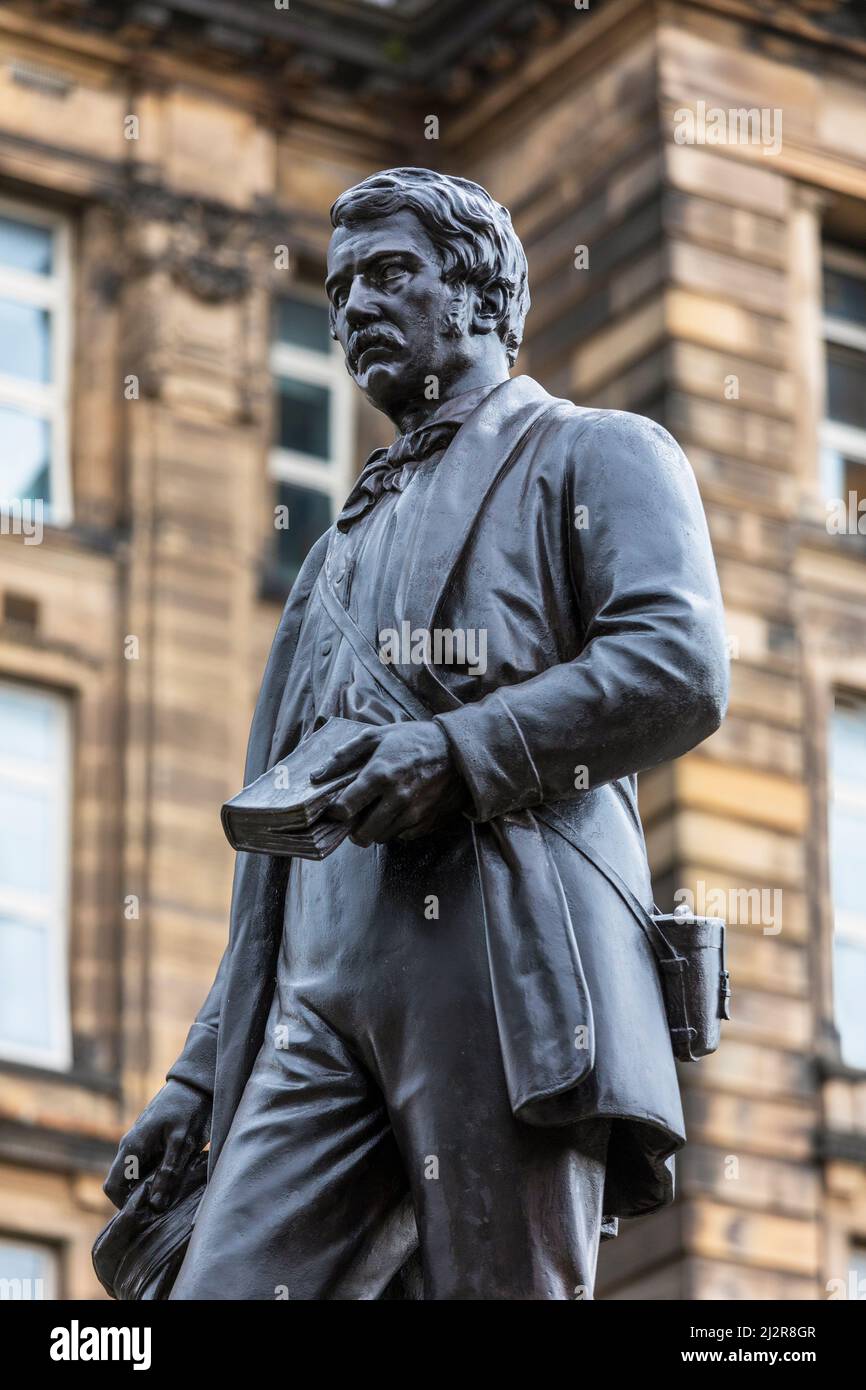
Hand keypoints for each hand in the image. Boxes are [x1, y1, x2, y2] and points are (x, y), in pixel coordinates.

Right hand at [103, 1079, 210, 1211]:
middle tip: (165, 1207)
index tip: (146, 1212)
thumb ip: (168, 1172)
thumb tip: (156, 1205)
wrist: (197, 1083)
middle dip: (139, 1200)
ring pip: (137, 1178)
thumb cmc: (189, 1107)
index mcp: (132, 1146)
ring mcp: (141, 1146)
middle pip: (124, 1185)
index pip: (112, 1186)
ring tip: (174, 1195)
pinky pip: (149, 1168)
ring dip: (151, 1190)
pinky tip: (178, 1181)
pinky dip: (158, 1179)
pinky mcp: (153, 1144)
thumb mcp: (182, 1141)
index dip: (123, 1204)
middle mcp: (131, 1147)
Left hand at [311, 720, 466, 844]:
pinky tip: (397, 812)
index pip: (345, 809)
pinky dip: (395, 829)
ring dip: (374, 829)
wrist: (459, 751)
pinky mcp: (427, 822)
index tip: (336, 807)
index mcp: (380, 775)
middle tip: (356, 816)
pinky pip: (401, 836)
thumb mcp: (377, 736)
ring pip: (381, 838)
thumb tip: (317, 776)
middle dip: (353, 829)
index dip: (335, 812)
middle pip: (361, 834)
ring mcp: (414, 813)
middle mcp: (397, 798)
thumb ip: (344, 755)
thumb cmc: (414, 740)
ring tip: (377, 811)